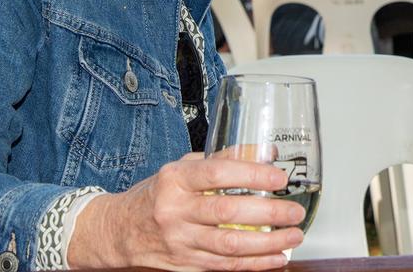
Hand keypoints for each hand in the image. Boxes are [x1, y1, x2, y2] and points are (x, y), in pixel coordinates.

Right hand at [68, 152, 304, 270]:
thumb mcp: (181, 169)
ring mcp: (179, 241)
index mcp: (175, 180)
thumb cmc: (156, 195)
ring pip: (229, 246)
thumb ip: (221, 160)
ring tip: (293, 236)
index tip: (279, 179)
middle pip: (227, 213)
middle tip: (294, 211)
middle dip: (268, 213)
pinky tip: (276, 258)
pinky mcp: (184, 264)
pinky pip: (225, 266)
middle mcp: (175, 210)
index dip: (252, 175)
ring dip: (268, 243)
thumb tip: (264, 153)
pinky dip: (255, 264)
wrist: (118, 231)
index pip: (217, 174)